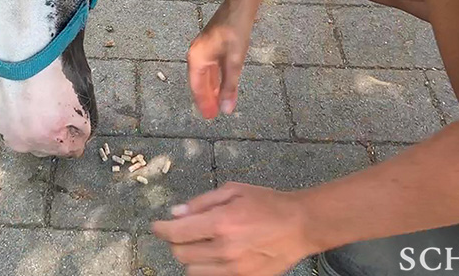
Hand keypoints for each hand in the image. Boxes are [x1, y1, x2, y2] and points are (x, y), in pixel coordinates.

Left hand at [152, 183, 313, 275]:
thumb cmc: (268, 203)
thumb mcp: (234, 191)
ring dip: (191, 256)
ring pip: (193, 270)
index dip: (161, 229)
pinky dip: (207, 267)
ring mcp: (234, 268)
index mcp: (221, 222)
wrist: (301, 225)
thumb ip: (201, 203)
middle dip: (176, 241)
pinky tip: (215, 254)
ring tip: (201, 244)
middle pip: (181, 254)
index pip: (177, 233)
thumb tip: (176, 213)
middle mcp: (224, 248)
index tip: (157, 226)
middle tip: (183, 231)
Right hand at [187, 0, 251, 117]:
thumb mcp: (234, 62)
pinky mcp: (211, 45)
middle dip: (206, 98)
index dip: (203, 102)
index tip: (209, 116)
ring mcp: (203, 49)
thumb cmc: (236, 31)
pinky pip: (210, 67)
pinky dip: (215, 78)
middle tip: (212, 115)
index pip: (197, 87)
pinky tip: (221, 85)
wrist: (240, 6)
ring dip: (211, 89)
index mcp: (197, 58)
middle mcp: (196, 54)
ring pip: (205, 75)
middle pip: (199, 82)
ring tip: (217, 103)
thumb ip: (230, 86)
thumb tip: (226, 109)